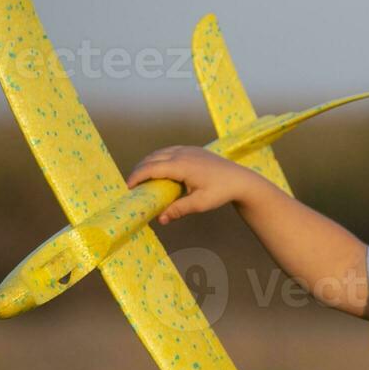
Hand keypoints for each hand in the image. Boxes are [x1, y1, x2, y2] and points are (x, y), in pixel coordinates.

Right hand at [125, 146, 263, 224]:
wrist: (240, 179)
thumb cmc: (221, 192)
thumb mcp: (200, 204)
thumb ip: (178, 210)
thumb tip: (160, 220)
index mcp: (182, 165)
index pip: (152, 168)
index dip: (137, 176)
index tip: (128, 187)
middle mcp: (182, 154)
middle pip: (152, 159)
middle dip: (139, 170)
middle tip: (132, 186)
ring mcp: (188, 149)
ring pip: (159, 153)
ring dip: (148, 163)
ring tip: (142, 178)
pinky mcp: (192, 150)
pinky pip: (169, 151)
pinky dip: (159, 159)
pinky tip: (158, 170)